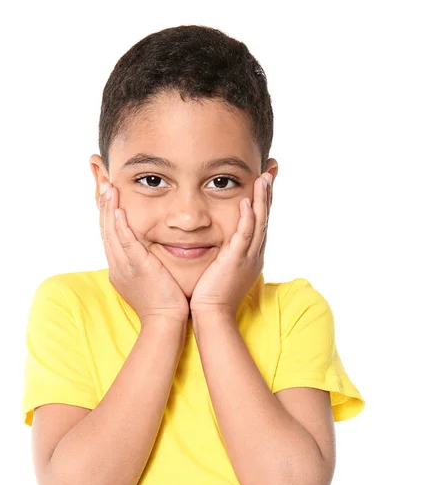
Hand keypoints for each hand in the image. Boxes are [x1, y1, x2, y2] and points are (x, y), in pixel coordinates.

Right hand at [99, 182, 189, 325]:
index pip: (110, 235)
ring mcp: (125, 266)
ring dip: (108, 208)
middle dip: (103, 205)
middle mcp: (117, 265)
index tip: (106, 194)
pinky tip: (116, 209)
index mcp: (120, 267)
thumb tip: (150, 253)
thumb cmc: (164, 303)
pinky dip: (119, 225)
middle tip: (102, 182)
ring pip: (111, 232)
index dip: (106, 213)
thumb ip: (146, 264)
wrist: (166, 321)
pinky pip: (124, 242)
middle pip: (105, 229)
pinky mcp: (137, 267)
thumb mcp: (149, 279)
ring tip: (107, 187)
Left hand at [189, 173, 271, 317]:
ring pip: (259, 223)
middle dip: (268, 193)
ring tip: (264, 178)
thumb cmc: (211, 295)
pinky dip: (247, 219)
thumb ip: (224, 254)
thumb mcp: (222, 269)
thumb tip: (219, 245)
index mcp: (250, 254)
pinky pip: (245, 236)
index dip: (263, 200)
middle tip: (272, 169)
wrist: (212, 315)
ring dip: (262, 199)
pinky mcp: (236, 261)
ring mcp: (247, 257)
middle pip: (264, 217)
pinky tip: (247, 203)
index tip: (265, 179)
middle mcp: (254, 253)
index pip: (259, 221)